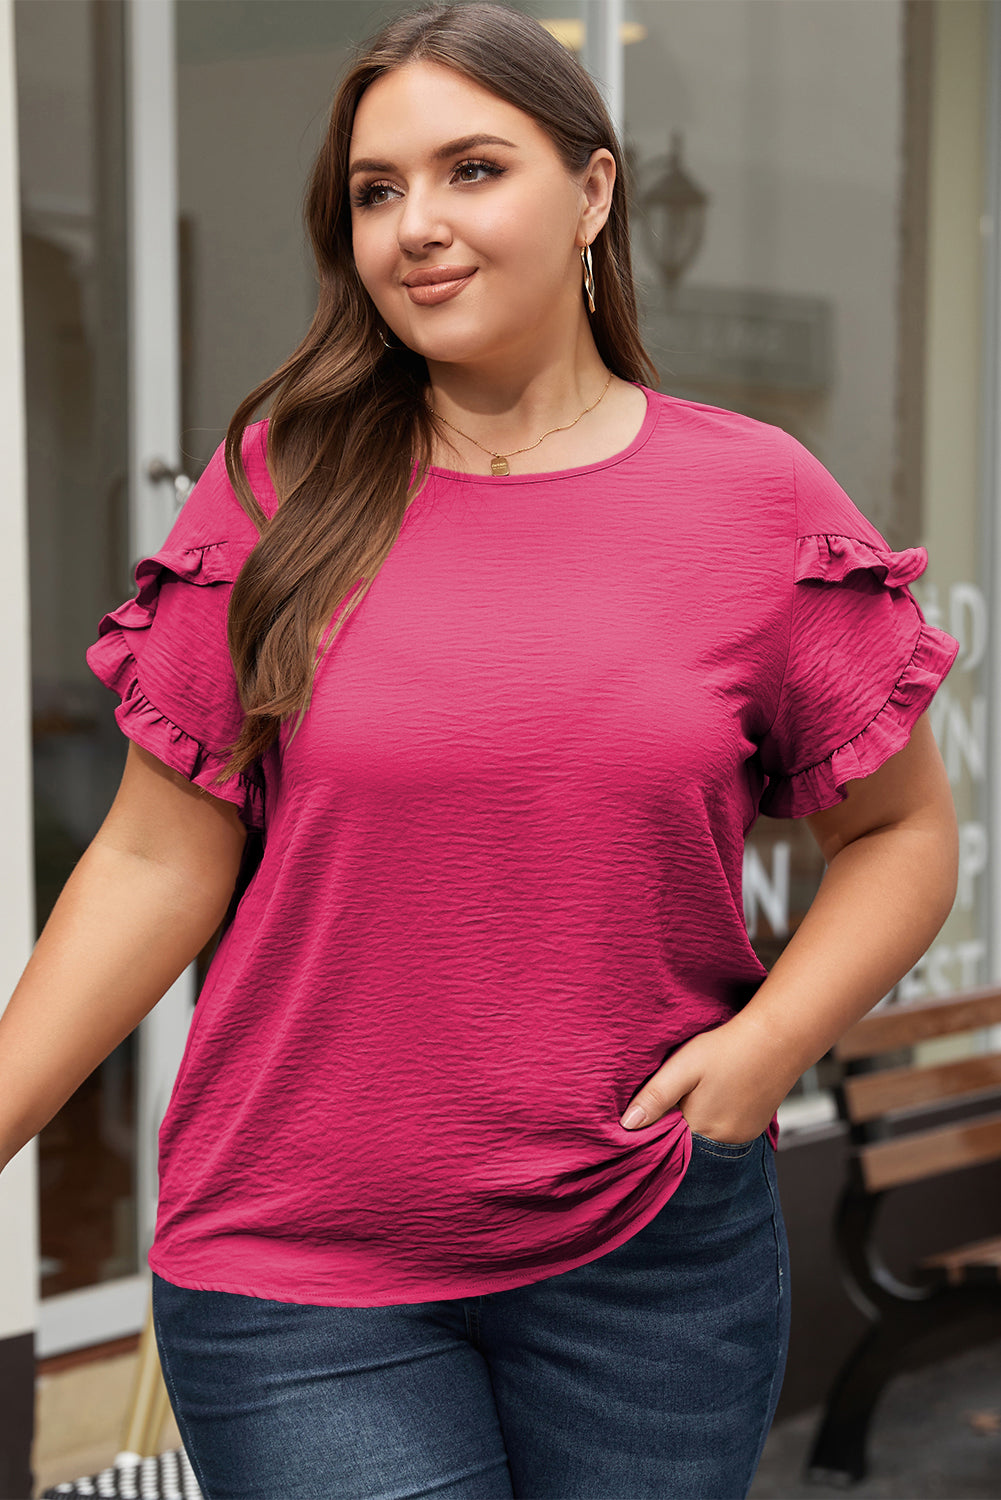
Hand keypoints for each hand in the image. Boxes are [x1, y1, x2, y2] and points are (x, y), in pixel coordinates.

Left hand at [619, 1019, 793, 1141]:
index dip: (656, 1127)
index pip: (667, 1142)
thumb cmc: (727, 1049)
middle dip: (677, 1125)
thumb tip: (627, 1125)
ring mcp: (741, 1138)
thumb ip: (655, 1097)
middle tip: (678, 1095)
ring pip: (708, 1138)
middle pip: (688, 1142)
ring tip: (700, 1093)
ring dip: (699, 1122)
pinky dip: (718, 1120)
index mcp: (700, 1130)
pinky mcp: (755, 1129)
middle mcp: (722, 1142)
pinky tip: (718, 1096)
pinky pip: (727, 1132)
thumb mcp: (683, 1068)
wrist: (777, 1040)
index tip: (649, 1112)